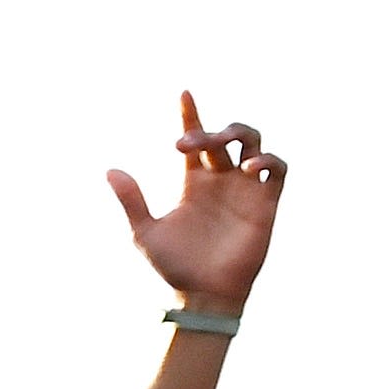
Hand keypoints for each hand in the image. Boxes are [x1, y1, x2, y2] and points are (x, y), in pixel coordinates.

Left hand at [106, 90, 286, 312]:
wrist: (201, 295)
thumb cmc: (174, 266)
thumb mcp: (145, 231)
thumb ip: (131, 199)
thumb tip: (109, 169)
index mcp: (194, 183)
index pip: (195, 140)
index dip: (191, 115)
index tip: (184, 93)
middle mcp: (221, 181)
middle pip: (225, 137)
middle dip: (210, 130)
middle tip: (188, 143)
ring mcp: (245, 191)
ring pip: (254, 144)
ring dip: (243, 135)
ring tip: (224, 146)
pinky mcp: (266, 205)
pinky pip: (278, 171)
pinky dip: (269, 161)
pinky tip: (250, 167)